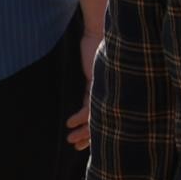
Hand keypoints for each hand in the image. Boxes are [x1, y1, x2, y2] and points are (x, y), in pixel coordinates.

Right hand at [65, 32, 101, 152]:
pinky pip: (91, 106)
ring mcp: (108, 90)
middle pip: (103, 121)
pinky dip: (80, 116)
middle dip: (89, 136)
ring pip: (97, 118)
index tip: (82, 144)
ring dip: (84, 131)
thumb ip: (90, 88)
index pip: (103, 118)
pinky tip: (70, 123)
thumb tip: (79, 103)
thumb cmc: (96, 50)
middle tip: (76, 147)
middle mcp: (111, 94)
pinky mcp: (101, 84)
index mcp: (110, 94)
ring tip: (71, 142)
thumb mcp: (92, 73)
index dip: (93, 131)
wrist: (99, 32)